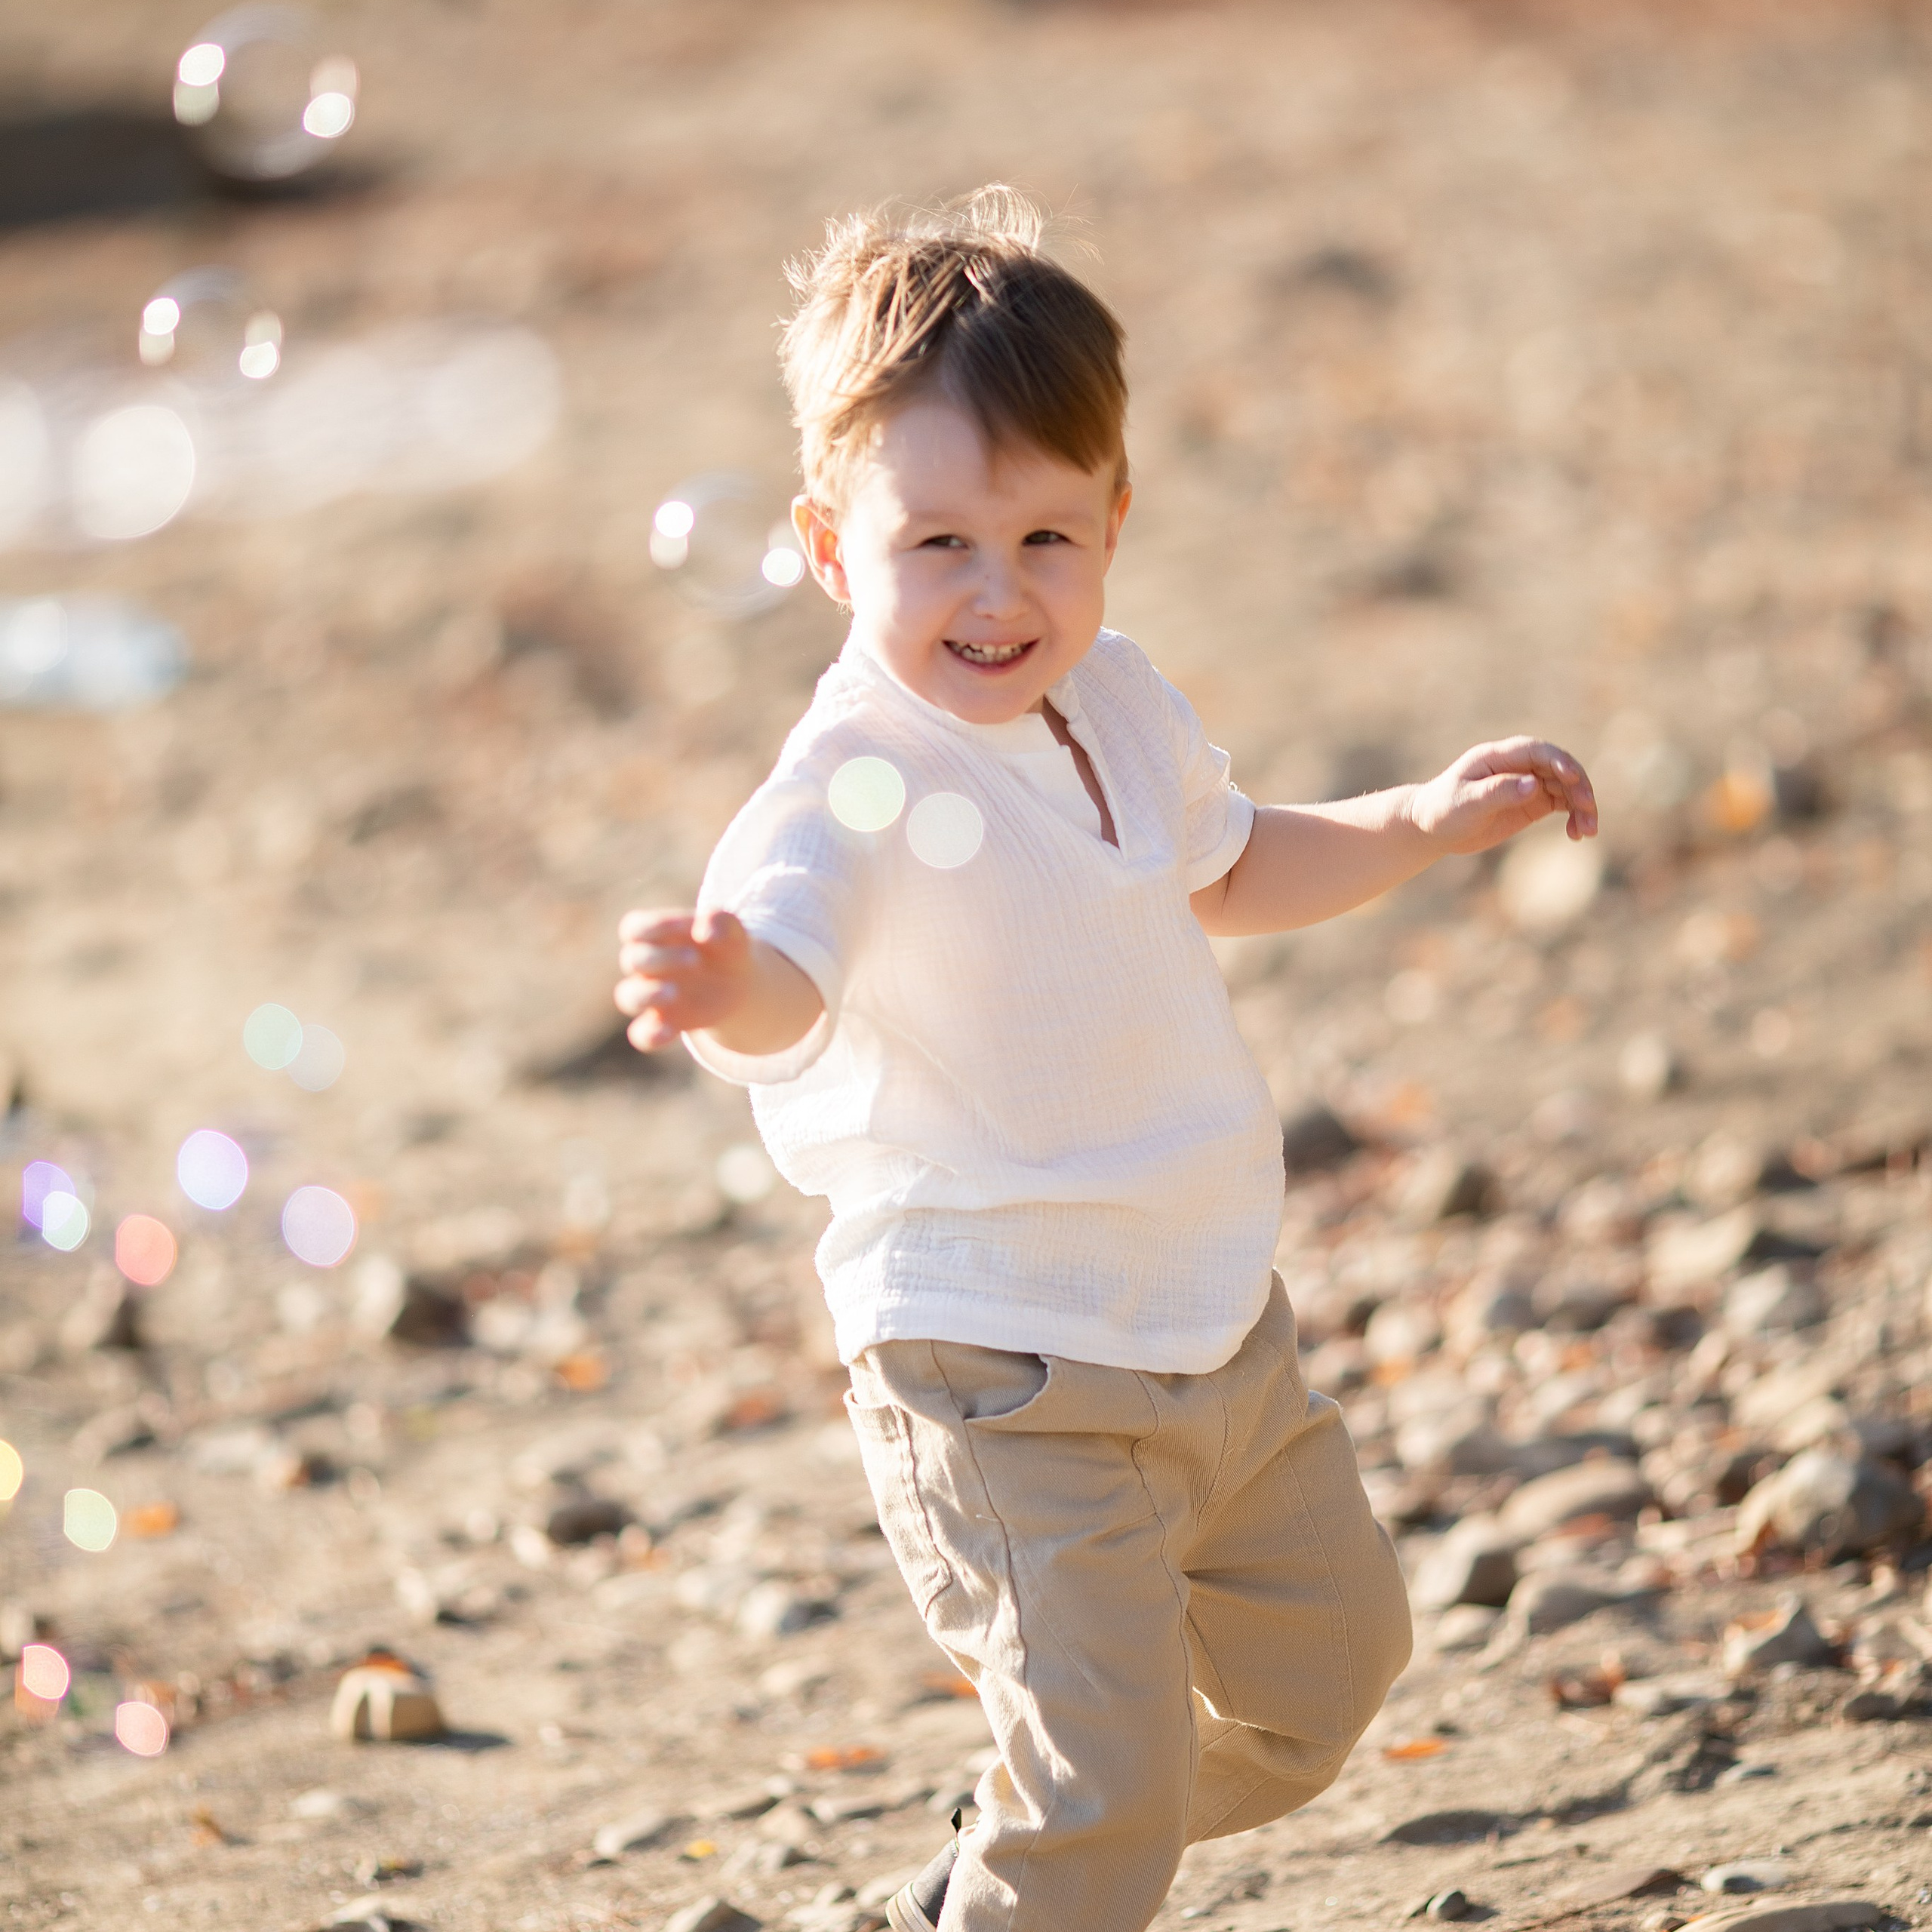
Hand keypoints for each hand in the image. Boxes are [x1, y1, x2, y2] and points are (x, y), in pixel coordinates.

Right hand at [614, 907, 752, 1049]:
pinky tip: (670, 1031)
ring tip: (674, 993)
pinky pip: (641, 1034)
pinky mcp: (662, 1022)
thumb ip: (720, 922)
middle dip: (660, 959)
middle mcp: (646, 966)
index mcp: (655, 935)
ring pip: (627, 997)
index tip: (690, 927)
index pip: (635, 927)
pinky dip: (650, 1035)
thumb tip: (704, 932)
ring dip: (646, 995)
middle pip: (632, 959)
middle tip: (694, 960)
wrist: (739, 982)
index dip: (656, 926)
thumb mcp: (732, 930)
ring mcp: (651, 995)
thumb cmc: (726, 946)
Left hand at [1405, 738, 1597, 854]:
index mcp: (1498, 757)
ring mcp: (1527, 783)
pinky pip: (1562, 804)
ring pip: (1566, 787)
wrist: (1432, 827)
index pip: (1537, 751)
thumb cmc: (1442, 810)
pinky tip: (1578, 834)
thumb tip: (1533, 784)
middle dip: (1578, 787)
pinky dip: (1574, 816)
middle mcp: (1518, 766)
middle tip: (1587, 811)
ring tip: (1588, 831)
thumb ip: (1498, 792)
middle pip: (1559, 768)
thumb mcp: (1466, 803)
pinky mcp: (1532, 802)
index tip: (1573, 779)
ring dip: (1582, 805)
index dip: (1558, 761)